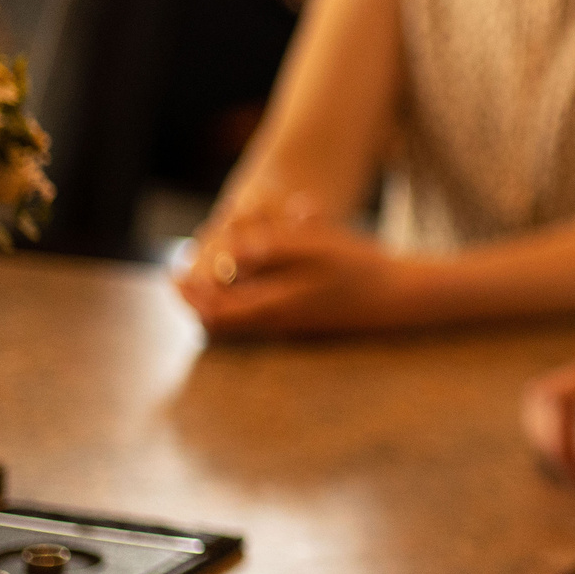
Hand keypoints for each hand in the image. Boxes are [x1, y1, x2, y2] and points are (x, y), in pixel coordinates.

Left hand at [174, 204, 419, 335]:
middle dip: (199, 295)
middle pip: (220, 320)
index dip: (189, 293)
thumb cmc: (359, 269)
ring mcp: (289, 325)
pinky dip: (242, 296)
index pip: (213, 311)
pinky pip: (257, 315)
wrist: (398, 297)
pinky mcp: (302, 321)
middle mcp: (276, 323)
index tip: (176, 270)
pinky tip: (250, 273)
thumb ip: (271, 249)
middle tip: (185, 271)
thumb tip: (231, 252)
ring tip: (213, 269)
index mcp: (273, 307)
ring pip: (238, 318)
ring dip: (220, 295)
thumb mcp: (316, 248)